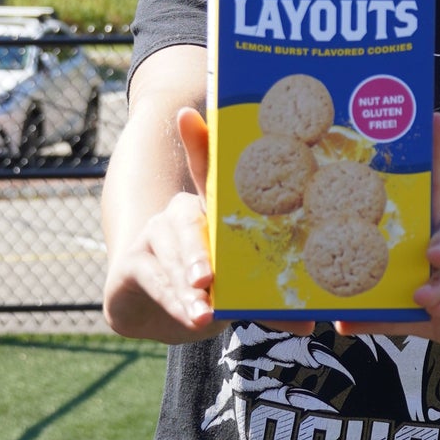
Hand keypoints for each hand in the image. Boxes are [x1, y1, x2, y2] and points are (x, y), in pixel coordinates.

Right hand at [103, 108, 315, 343]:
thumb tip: (309, 324)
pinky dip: (172, 300)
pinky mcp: (131, 262)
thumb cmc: (208, 290)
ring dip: (185, 286)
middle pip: (187, 218)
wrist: (156, 314)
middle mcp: (179, 214)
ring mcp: (152, 235)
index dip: (196, 142)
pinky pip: (152, 278)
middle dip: (197, 248)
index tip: (184, 115)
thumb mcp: (240, 291)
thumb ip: (267, 301)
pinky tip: (189, 317)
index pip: (204, 170)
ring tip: (204, 310)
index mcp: (211, 210)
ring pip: (170, 254)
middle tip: (207, 276)